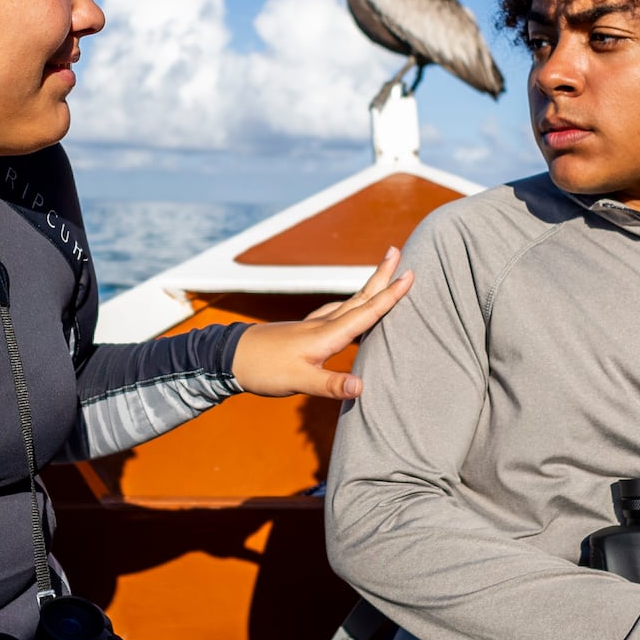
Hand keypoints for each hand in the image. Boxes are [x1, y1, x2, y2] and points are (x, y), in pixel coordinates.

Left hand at [229, 249, 413, 400]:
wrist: (229, 358)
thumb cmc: (263, 370)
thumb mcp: (297, 382)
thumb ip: (330, 385)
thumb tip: (362, 387)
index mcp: (326, 335)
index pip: (366, 312)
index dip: (390, 295)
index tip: (410, 274)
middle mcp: (322, 325)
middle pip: (360, 298)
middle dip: (381, 276)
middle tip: (398, 252)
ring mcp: (312, 326)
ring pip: (348, 304)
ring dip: (368, 289)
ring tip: (384, 277)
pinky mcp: (304, 332)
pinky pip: (335, 314)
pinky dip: (350, 306)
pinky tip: (347, 309)